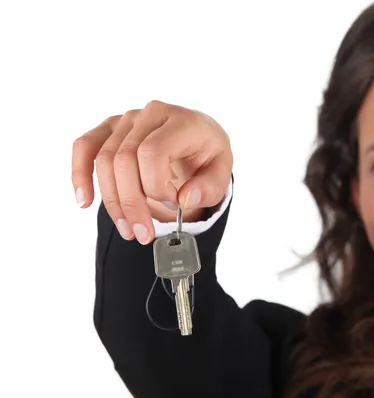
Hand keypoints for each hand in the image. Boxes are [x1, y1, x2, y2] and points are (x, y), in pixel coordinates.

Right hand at [72, 100, 232, 243]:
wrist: (198, 136)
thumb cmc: (207, 153)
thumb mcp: (222, 169)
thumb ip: (211, 186)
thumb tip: (186, 199)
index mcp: (182, 122)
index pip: (153, 152)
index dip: (156, 185)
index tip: (175, 205)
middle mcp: (151, 114)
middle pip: (124, 159)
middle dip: (131, 203)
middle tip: (143, 235)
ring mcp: (128, 119)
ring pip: (104, 160)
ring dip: (112, 201)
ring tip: (128, 230)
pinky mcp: (111, 128)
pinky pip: (85, 146)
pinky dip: (80, 174)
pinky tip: (84, 201)